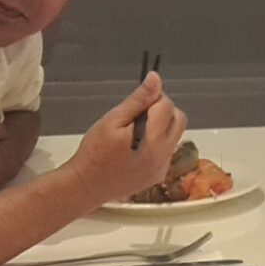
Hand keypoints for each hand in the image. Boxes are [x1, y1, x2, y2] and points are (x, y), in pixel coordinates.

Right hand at [63, 73, 188, 208]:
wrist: (85, 186)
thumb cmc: (94, 152)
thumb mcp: (112, 121)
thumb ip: (137, 101)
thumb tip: (155, 79)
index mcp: (154, 142)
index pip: (167, 106)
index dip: (154, 97)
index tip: (137, 102)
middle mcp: (164, 156)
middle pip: (179, 120)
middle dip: (163, 110)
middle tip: (138, 113)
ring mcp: (163, 168)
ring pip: (175, 135)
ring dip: (161, 126)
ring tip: (135, 131)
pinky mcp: (158, 176)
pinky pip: (167, 151)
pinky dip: (158, 142)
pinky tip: (136, 147)